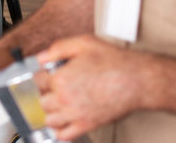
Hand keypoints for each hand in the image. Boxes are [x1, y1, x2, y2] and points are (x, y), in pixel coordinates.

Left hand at [37, 35, 154, 140]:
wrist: (137, 80)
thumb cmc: (115, 62)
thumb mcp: (84, 43)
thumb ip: (59, 48)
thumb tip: (41, 57)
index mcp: (62, 78)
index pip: (38, 81)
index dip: (43, 76)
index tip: (47, 75)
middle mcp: (65, 98)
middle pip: (41, 101)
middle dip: (46, 94)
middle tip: (55, 88)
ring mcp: (75, 114)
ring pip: (49, 120)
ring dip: (51, 112)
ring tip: (59, 104)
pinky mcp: (86, 125)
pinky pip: (63, 135)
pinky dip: (59, 130)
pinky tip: (63, 122)